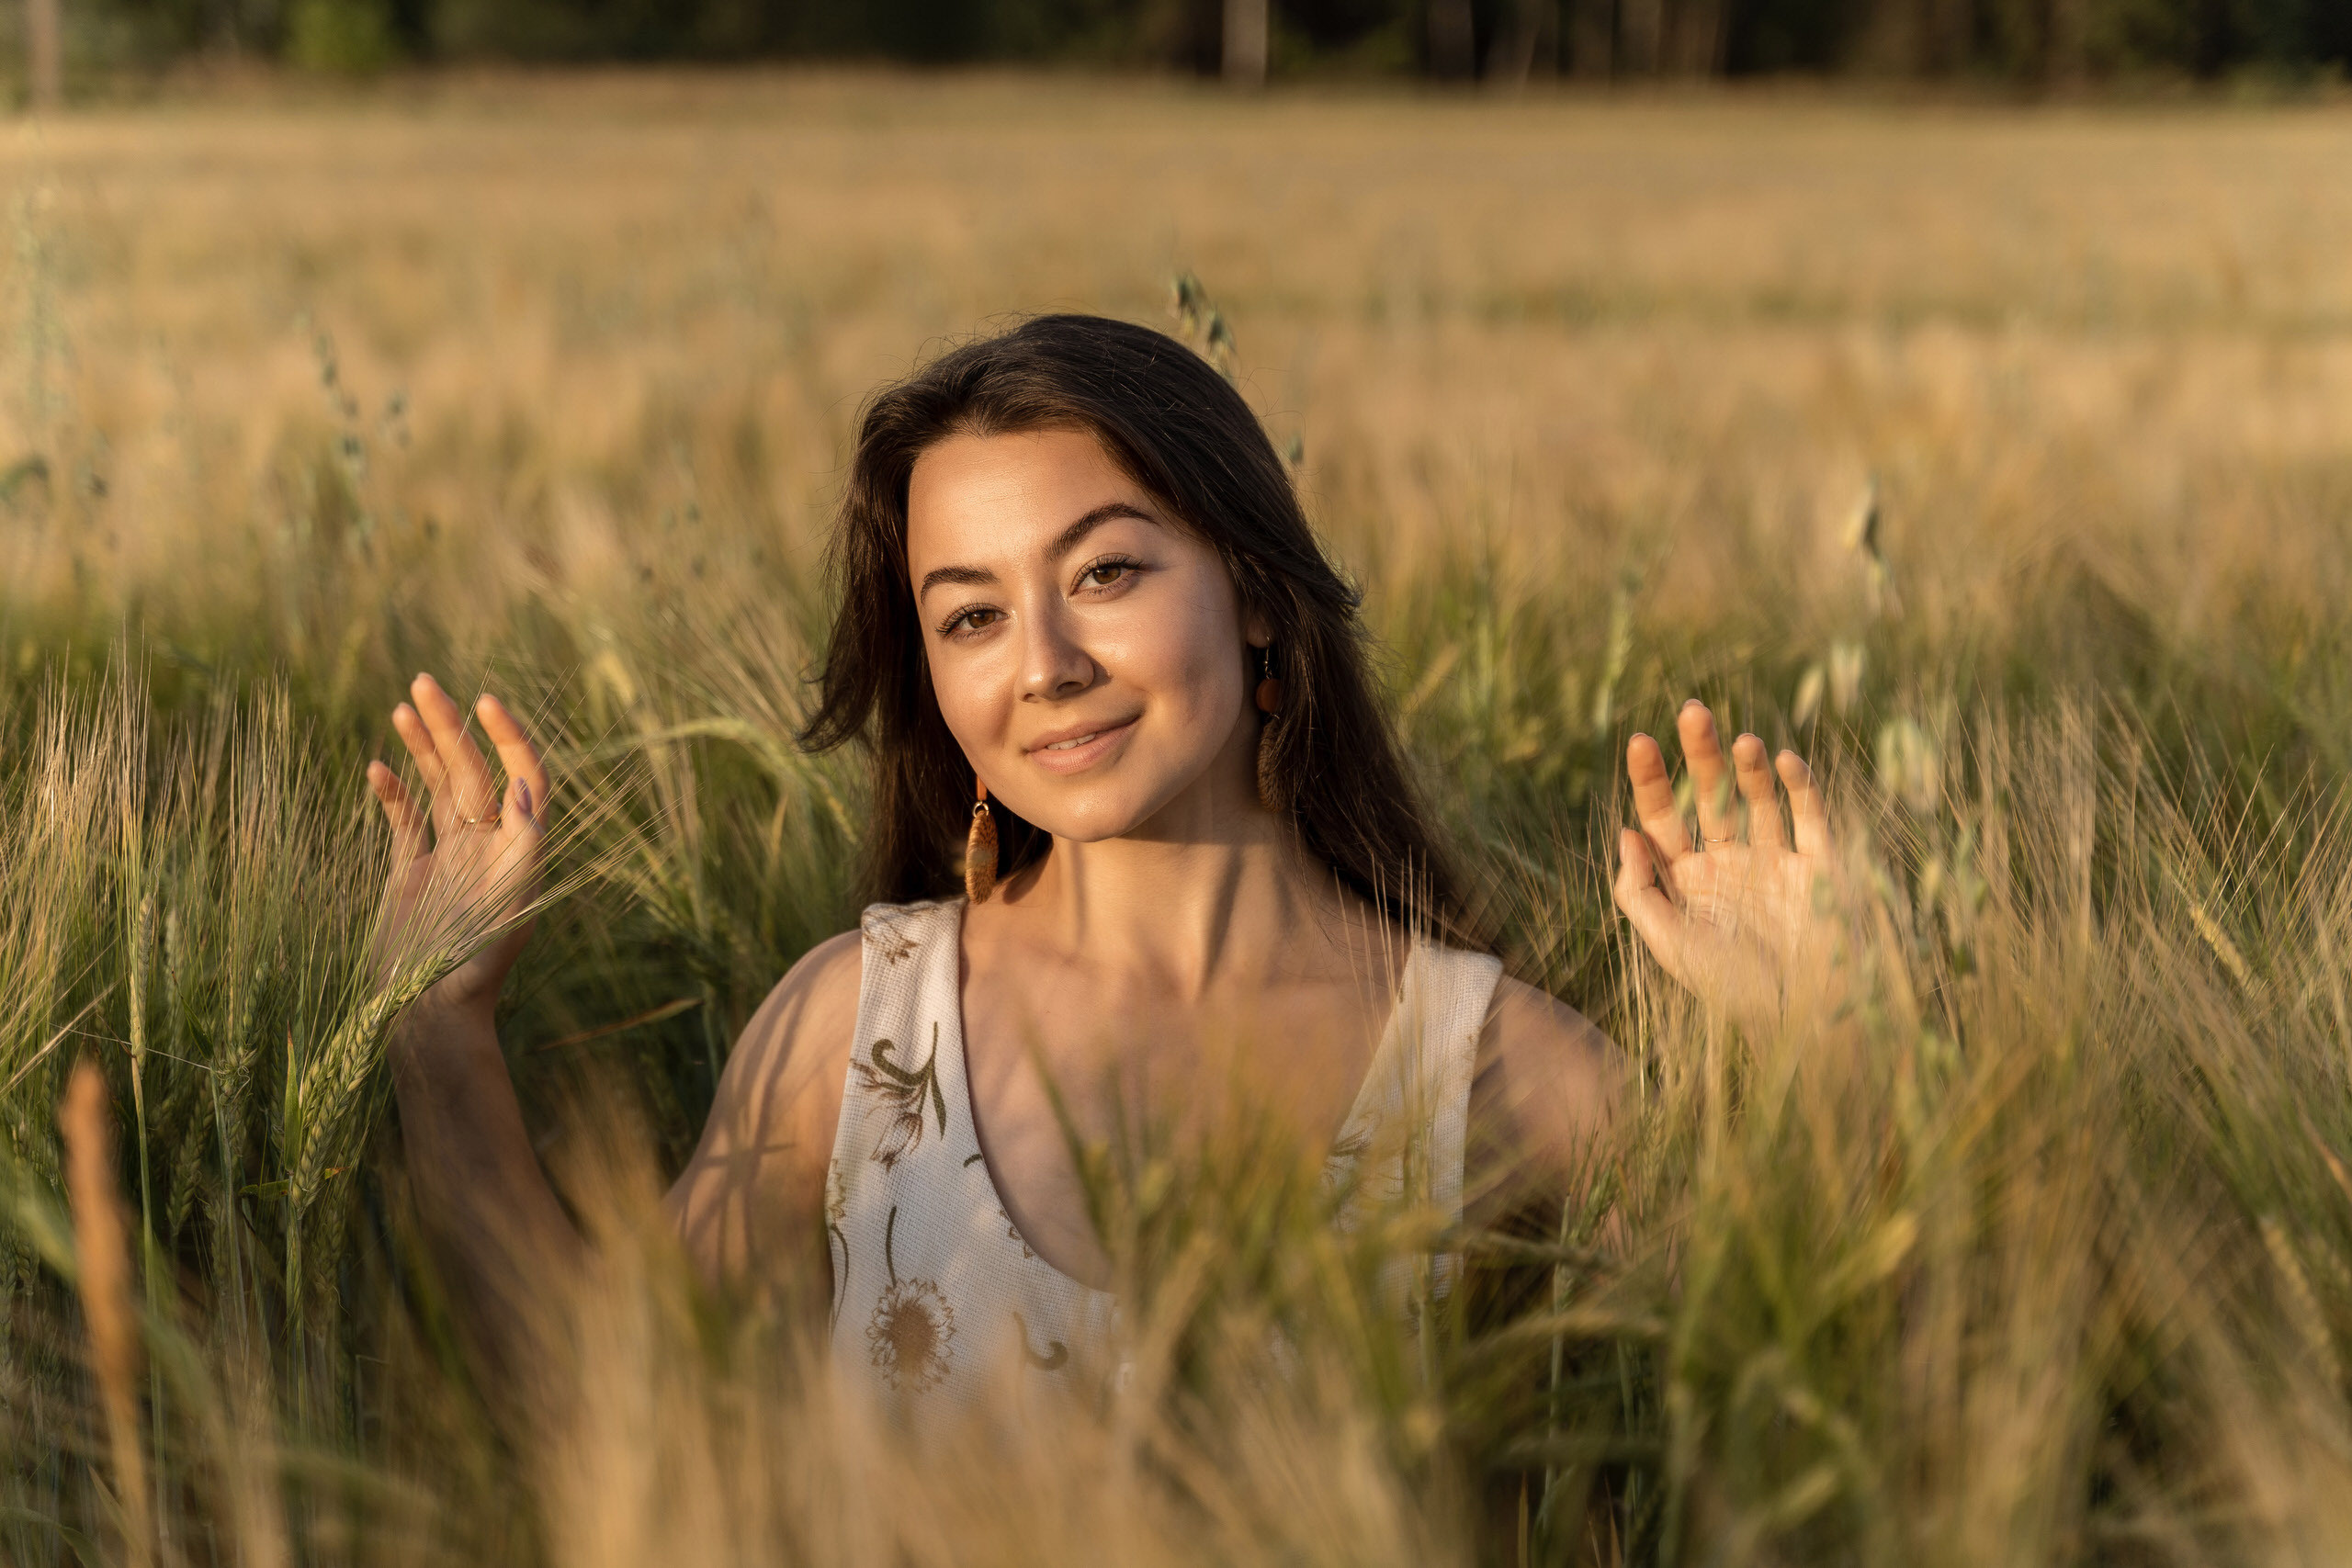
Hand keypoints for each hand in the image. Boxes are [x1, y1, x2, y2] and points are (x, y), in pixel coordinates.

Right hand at [366, 674, 550, 1018]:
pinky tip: (378, 765)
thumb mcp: (507, 912)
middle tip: (425, 683)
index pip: (523, 778)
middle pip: (474, 773)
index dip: (509, 738)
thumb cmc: (473, 976)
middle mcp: (486, 849)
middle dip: (452, 727)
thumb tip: (527, 789)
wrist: (428, 1020)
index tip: (487, 701)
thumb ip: (523, 852)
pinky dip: (393, 793)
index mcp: (517, 853)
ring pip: (439, 788)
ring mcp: (448, 860)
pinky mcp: (411, 877)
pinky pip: (404, 822)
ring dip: (424, 747)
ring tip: (404, 705)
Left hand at [1613, 700, 1836, 1022]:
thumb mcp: (1671, 946)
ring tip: (1739, 741)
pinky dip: (1800, 785)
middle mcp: (1731, 865)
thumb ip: (1639, 892)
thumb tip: (1625, 832)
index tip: (1640, 741)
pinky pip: (1810, 815)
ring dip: (1748, 767)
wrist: (1806, 1022)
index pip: (1662, 820)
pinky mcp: (1820, 866)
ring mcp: (1777, 862)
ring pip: (1758, 798)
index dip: (1650, 781)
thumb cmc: (1732, 991)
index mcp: (1689, 882)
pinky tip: (1782, 759)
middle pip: (1709, 797)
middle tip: (1691, 711)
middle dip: (1700, 755)